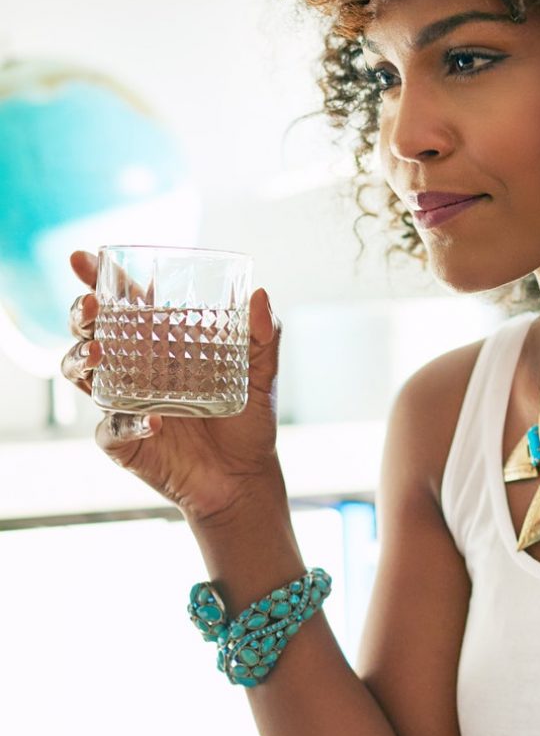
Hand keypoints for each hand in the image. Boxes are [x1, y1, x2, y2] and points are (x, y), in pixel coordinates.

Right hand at [60, 249, 284, 523]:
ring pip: (80, 374)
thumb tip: (261, 296)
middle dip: (80, 315)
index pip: (121, 303)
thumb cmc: (248, 420)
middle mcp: (133, 369)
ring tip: (98, 354)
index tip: (83, 259)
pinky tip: (153, 420)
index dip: (97, 278)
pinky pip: (111, 429)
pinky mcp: (123, 441)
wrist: (246, 476)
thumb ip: (264, 335)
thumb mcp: (262, 374)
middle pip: (89, 332)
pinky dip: (126, 423)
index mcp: (159, 343)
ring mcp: (124, 404)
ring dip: (81, 359)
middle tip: (89, 307)